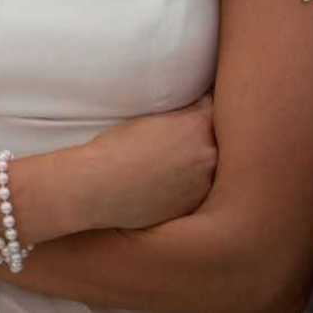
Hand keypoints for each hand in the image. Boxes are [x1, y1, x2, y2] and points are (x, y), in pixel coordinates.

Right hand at [80, 94, 217, 230]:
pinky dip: (187, 185)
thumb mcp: (146, 119)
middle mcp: (209, 154)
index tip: (192, 108)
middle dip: (201, 137)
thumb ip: (178, 116)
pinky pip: (199, 189)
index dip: (201, 107)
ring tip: (168, 164)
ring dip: (196, 163)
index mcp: (197, 125)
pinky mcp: (195, 205)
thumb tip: (190, 115)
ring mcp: (205, 182)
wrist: (97, 188)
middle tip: (176, 138)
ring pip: (209, 166)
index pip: (213, 106)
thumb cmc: (113, 149)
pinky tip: (164, 183)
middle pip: (215, 138)